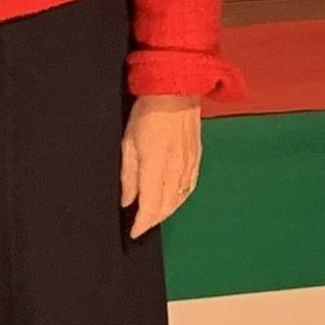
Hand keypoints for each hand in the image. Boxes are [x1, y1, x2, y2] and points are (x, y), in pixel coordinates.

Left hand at [121, 94, 201, 239]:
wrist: (176, 91)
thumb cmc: (146, 113)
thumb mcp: (128, 141)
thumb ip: (128, 174)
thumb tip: (127, 201)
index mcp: (156, 166)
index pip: (151, 206)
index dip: (142, 223)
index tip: (133, 233)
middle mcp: (176, 171)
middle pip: (167, 207)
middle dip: (154, 220)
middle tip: (141, 226)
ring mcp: (189, 166)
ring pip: (179, 200)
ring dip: (167, 211)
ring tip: (154, 216)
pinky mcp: (197, 159)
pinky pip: (189, 188)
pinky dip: (179, 199)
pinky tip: (172, 200)